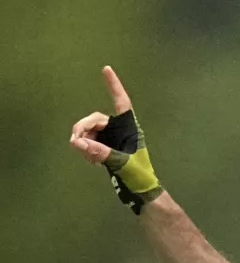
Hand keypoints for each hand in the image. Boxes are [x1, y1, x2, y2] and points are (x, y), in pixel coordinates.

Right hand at [70, 67, 162, 214]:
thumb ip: (100, 152)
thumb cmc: (139, 175)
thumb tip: (77, 142)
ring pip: (91, 132)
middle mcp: (121, 131)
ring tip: (86, 157)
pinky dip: (86, 149)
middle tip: (75, 143)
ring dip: (84, 141)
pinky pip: (90, 143)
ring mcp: (113, 140)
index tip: (107, 69)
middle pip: (96, 120)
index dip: (114, 86)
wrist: (141, 193)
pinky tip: (91, 161)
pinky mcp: (106, 150)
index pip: (122, 103)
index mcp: (130, 129)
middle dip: (84, 128)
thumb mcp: (121, 164)